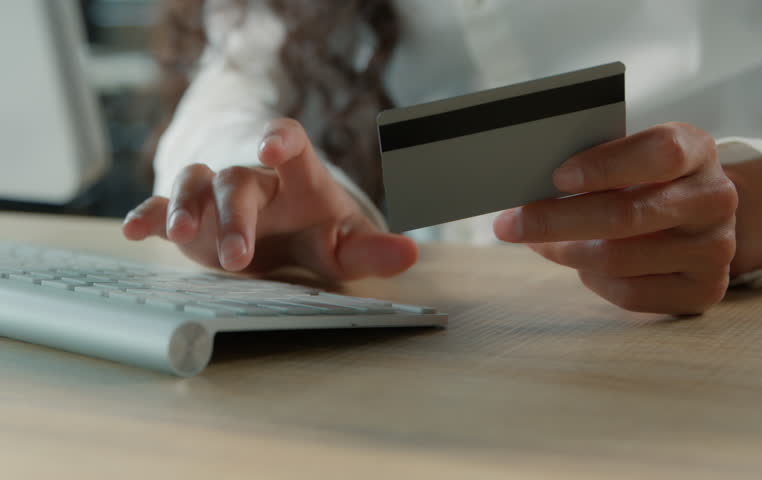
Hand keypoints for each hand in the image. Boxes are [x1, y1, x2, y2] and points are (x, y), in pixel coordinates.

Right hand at [122, 118, 417, 280]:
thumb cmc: (316, 230)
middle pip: (239, 181)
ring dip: (186, 207)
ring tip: (181, 235)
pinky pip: (161, 207)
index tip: (273, 147)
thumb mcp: (345, 244)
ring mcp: (216, 194)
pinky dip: (148, 216)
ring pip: (195, 182)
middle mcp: (253, 177)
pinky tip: (135, 230)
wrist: (280, 232)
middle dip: (237, 215)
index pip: (291, 143)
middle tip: (239, 258)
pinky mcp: (190, 217)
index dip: (281, 140)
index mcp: (297, 176)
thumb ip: (372, 251)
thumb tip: (410, 255)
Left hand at [493, 122, 737, 314]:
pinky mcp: (705, 290)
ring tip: (539, 242)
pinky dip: (593, 280)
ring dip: (566, 252)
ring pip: (619, 259)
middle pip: (627, 215)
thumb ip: (596, 162)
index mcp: (697, 150)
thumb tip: (528, 183)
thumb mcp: (633, 154)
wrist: (700, 216)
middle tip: (510, 224)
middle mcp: (714, 198)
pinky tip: (581, 264)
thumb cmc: (649, 178)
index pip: (660, 153)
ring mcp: (715, 248)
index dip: (605, 166)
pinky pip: (631, 293)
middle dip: (557, 221)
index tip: (558, 177)